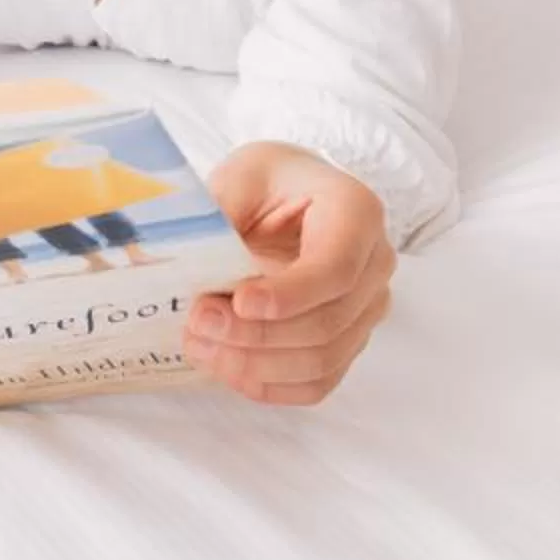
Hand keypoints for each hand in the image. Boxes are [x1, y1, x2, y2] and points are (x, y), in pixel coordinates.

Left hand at [184, 141, 395, 405]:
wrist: (289, 195)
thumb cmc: (267, 180)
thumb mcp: (241, 175)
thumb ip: (223, 211)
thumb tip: (185, 254)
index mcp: (357, 212)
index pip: (336, 268)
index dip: (289, 296)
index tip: (239, 303)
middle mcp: (375, 264)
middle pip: (327, 322)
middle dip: (257, 334)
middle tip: (198, 323)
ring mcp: (367, 308)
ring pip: (323, 360)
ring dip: (256, 364)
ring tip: (200, 346)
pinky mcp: (348, 340)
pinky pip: (317, 382)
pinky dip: (269, 384)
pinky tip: (226, 368)